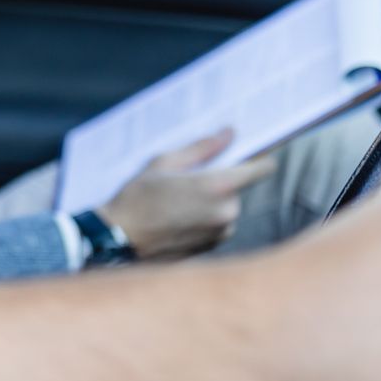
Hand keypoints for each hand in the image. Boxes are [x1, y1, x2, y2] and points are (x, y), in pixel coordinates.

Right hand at [99, 130, 273, 259]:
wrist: (118, 240)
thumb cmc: (138, 197)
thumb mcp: (165, 163)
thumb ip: (202, 148)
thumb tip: (229, 133)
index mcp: (218, 186)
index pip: (262, 169)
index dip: (258, 159)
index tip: (248, 154)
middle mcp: (227, 211)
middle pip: (238, 188)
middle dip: (219, 182)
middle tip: (187, 181)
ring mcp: (221, 233)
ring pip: (227, 208)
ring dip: (212, 203)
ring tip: (177, 203)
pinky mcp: (212, 247)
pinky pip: (218, 226)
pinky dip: (204, 220)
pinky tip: (177, 219)